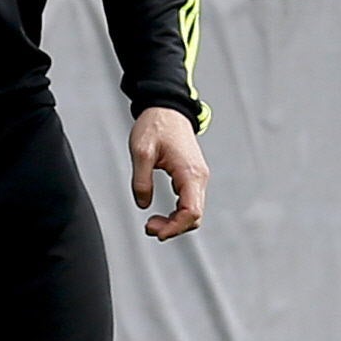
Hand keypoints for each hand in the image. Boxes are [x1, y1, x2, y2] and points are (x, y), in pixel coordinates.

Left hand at [130, 108, 207, 240]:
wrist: (167, 108)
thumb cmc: (155, 125)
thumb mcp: (141, 152)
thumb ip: (141, 180)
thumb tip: (143, 203)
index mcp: (190, 172)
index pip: (191, 211)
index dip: (175, 227)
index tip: (156, 232)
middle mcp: (199, 177)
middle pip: (195, 216)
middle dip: (174, 228)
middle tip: (149, 228)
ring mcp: (197, 177)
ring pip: (194, 211)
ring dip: (175, 222)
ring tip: (152, 223)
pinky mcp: (192, 176)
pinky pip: (190, 202)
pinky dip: (178, 213)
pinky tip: (162, 215)